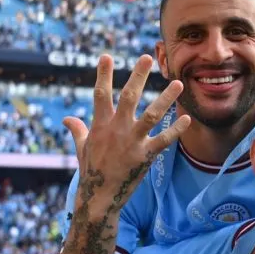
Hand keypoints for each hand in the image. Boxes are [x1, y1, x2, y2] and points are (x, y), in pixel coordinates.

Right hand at [62, 54, 190, 214]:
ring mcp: (132, 142)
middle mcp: (116, 129)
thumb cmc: (91, 171)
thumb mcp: (82, 148)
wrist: (99, 197)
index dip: (103, 75)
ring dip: (166, 99)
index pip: (101, 94)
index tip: (107, 56)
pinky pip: (163, 140)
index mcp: (100, 125)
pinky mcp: (145, 156)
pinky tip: (186, 118)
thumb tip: (67, 119)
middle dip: (138, 76)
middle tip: (148, 57)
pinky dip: (175, 130)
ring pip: (151, 115)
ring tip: (177, 83)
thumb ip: (77, 130)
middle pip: (129, 97)